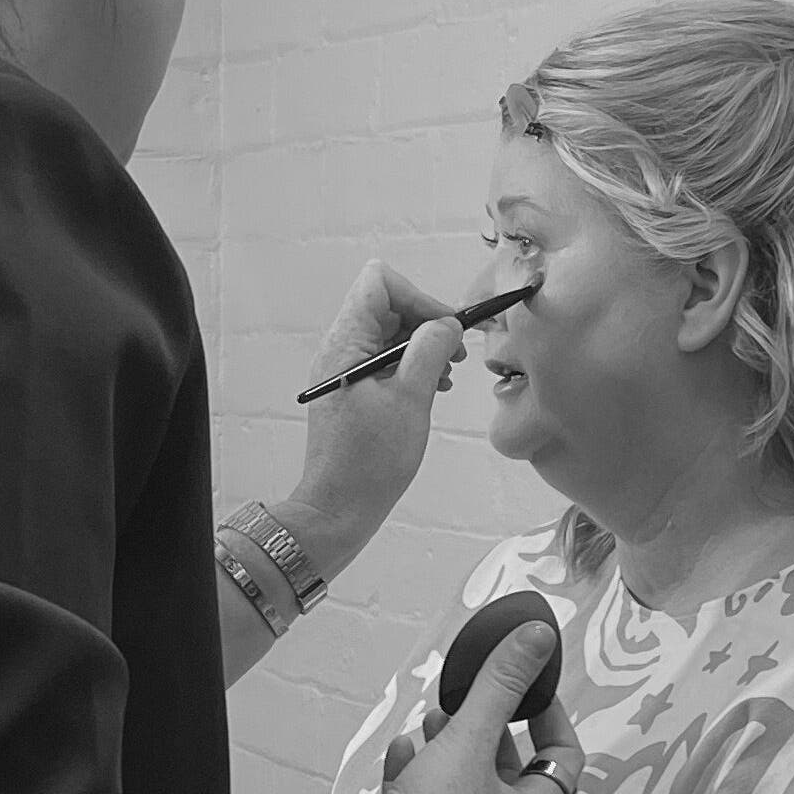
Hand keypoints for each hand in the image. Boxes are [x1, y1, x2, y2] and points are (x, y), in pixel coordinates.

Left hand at [283, 261, 466, 558]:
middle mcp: (339, 350)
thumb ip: (429, 351)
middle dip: (425, 322)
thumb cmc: (369, 463)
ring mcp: (344, 371)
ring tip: (445, 376)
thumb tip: (447, 323)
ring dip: (422, 346)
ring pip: (388, 334)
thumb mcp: (410, 400)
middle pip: (387, 306)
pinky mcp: (352, 392)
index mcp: (345, 343)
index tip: (445, 329)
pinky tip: (431, 390)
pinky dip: (411, 367)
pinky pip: (384, 361)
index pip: (380, 283)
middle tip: (454, 355)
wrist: (338, 510)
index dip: (418, 298)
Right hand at [354, 621, 582, 793]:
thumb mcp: (470, 738)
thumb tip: (537, 637)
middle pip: (510, 772)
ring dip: (451, 747)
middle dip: (490, 728)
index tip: (530, 690)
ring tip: (433, 719)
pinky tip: (400, 752)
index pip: (564, 761)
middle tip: (472, 700)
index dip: (552, 720)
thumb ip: (502, 684)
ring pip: (465, 785)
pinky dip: (416, 772)